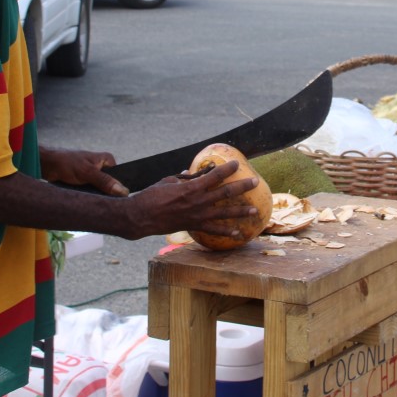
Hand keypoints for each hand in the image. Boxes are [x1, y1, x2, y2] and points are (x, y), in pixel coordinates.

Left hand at [41, 148, 126, 196]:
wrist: (46, 165)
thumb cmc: (66, 162)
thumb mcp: (87, 172)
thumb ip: (105, 181)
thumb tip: (123, 191)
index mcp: (106, 160)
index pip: (120, 177)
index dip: (118, 188)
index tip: (118, 200)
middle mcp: (101, 168)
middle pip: (110, 185)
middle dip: (106, 194)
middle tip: (103, 203)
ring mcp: (93, 176)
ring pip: (100, 191)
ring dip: (96, 197)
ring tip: (94, 203)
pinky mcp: (84, 184)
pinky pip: (92, 193)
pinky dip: (89, 198)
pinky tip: (88, 203)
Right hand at [128, 160, 259, 239]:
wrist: (141, 217)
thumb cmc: (152, 196)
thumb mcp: (167, 181)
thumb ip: (182, 179)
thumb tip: (190, 174)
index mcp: (191, 187)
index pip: (214, 175)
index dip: (227, 169)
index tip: (237, 163)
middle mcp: (198, 201)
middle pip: (225, 193)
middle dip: (242, 187)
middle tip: (255, 182)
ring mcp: (197, 215)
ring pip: (224, 213)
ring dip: (241, 211)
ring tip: (254, 210)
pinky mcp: (194, 226)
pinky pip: (213, 230)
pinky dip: (226, 232)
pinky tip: (238, 233)